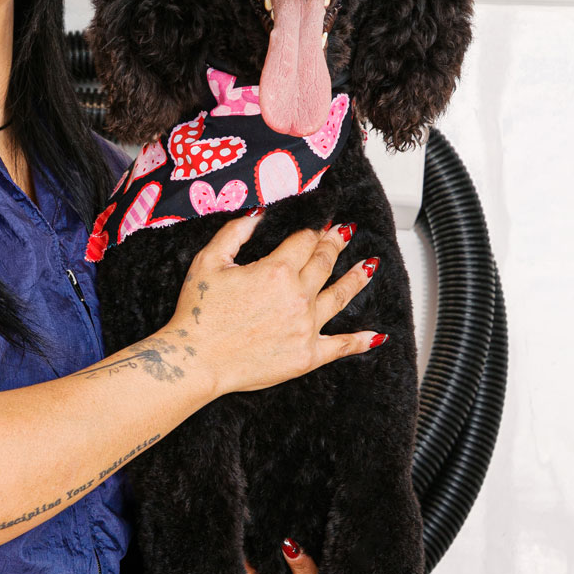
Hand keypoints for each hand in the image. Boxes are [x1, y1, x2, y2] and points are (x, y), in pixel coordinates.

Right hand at [163, 211, 382, 397]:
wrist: (196, 361)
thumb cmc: (197, 313)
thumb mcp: (208, 262)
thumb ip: (235, 232)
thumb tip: (258, 212)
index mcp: (275, 270)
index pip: (304, 241)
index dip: (314, 229)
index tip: (322, 222)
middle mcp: (297, 296)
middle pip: (324, 262)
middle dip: (335, 243)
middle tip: (346, 232)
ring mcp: (306, 327)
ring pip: (340, 296)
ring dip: (357, 278)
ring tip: (370, 265)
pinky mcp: (307, 355)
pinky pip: (341, 345)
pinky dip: (361, 340)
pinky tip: (377, 335)